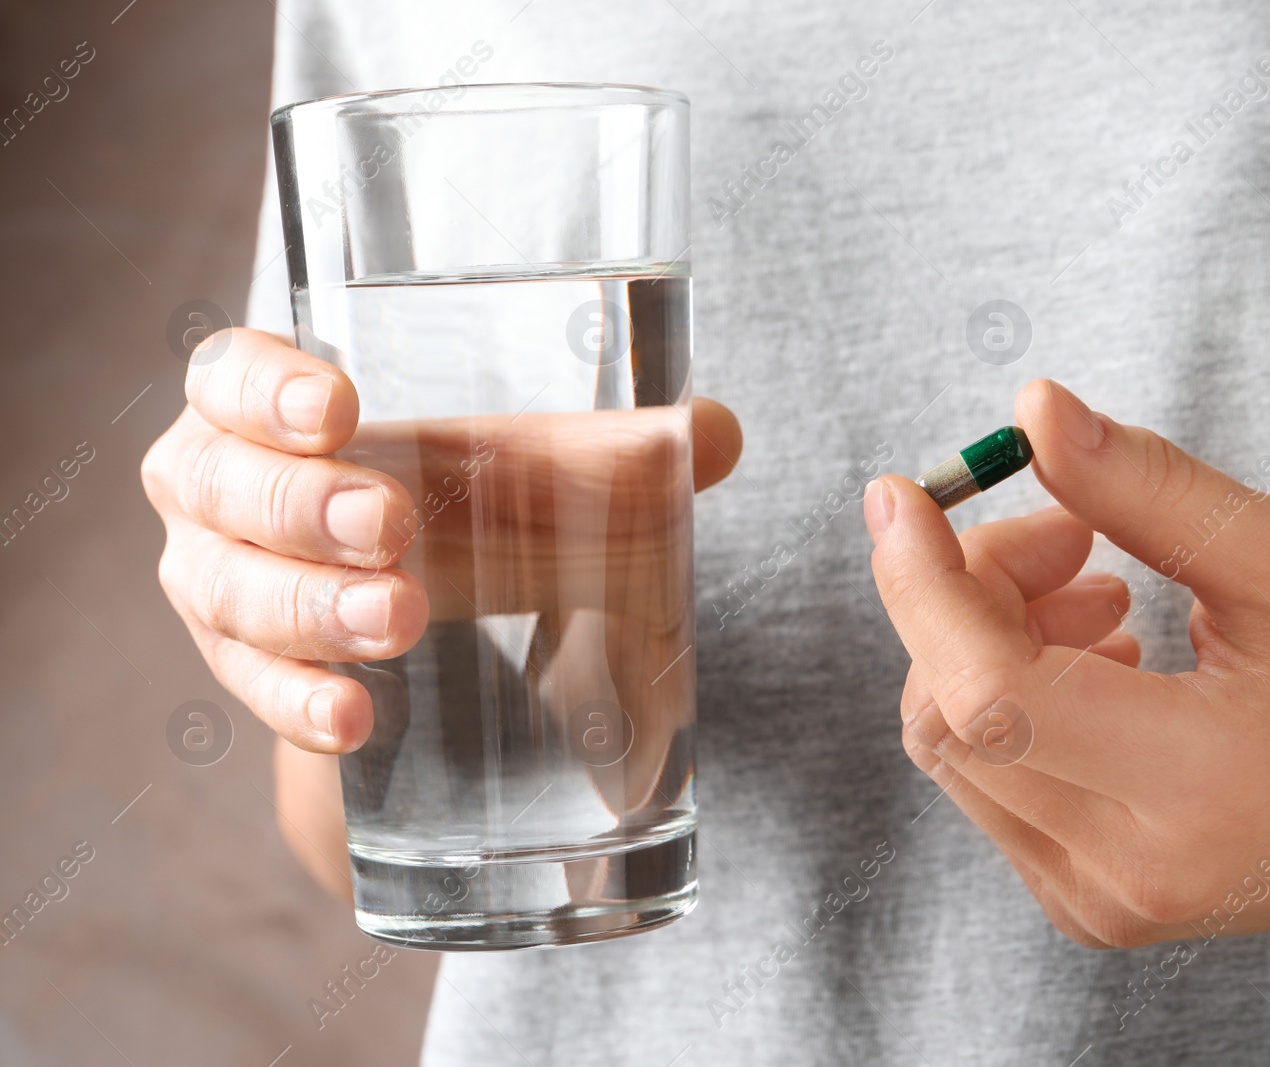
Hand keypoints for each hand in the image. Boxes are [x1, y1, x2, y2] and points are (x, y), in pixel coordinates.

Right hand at [143, 328, 741, 754]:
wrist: (426, 629)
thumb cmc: (464, 506)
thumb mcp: (531, 470)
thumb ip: (616, 449)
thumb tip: (713, 434)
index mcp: (274, 410)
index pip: (228, 374)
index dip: (264, 386)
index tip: (341, 409)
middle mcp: (225, 492)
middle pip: (219, 487)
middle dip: (301, 506)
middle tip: (392, 525)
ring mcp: (224, 587)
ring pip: (226, 593)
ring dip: (309, 610)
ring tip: (399, 622)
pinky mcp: (253, 675)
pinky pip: (255, 692)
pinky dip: (299, 705)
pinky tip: (353, 721)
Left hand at [866, 379, 1269, 998]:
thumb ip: (1145, 486)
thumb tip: (1030, 413)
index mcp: (1190, 791)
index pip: (989, 691)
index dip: (924, 582)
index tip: (902, 493)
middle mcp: (1125, 870)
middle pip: (948, 715)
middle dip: (968, 595)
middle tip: (1071, 534)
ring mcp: (1098, 901)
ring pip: (953, 747)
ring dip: (987, 640)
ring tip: (1103, 592)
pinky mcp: (1088, 903)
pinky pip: (989, 780)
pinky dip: (1009, 696)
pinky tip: (1100, 657)